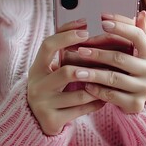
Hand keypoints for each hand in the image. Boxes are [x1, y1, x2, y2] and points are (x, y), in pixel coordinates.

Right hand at [27, 19, 104, 135]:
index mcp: (37, 68)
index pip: (48, 45)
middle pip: (65, 72)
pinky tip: (104, 98)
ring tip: (110, 80)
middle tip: (104, 62)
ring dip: (97, 87)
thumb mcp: (51, 69)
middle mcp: (37, 85)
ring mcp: (43, 104)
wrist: (35, 119)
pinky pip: (81, 110)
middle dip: (88, 68)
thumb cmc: (50, 87)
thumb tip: (85, 25)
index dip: (67, 36)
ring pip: (79, 94)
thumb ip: (63, 51)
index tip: (86, 29)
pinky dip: (96, 103)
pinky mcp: (52, 120)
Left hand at [78, 11, 145, 113]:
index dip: (120, 27)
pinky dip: (97, 90)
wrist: (141, 98)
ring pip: (113, 78)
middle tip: (80, 49)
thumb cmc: (134, 69)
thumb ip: (137, 33)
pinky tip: (85, 85)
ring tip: (76, 69)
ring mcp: (144, 89)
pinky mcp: (135, 104)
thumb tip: (140, 13)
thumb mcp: (138, 52)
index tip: (102, 21)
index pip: (137, 36)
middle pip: (120, 58)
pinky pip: (111, 96)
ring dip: (92, 73)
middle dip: (97, 53)